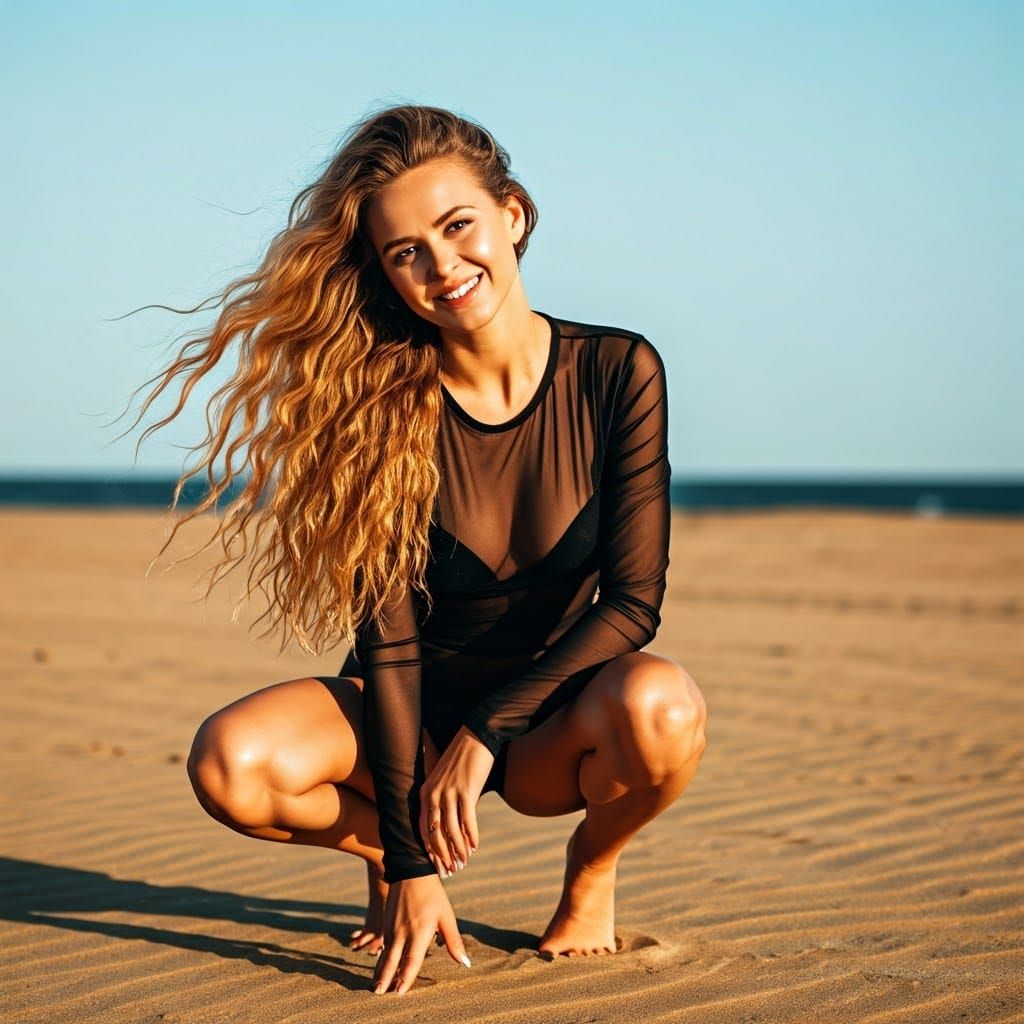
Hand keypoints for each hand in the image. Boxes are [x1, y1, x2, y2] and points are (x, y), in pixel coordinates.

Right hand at [371, 874, 470, 994]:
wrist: (411, 871)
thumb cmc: (433, 894)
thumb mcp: (446, 916)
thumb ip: (453, 941)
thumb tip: (465, 962)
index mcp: (419, 932)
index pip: (411, 961)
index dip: (405, 978)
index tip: (400, 992)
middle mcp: (402, 932)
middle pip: (392, 961)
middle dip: (386, 979)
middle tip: (380, 993)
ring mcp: (392, 927)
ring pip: (385, 954)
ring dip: (381, 970)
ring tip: (376, 986)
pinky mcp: (386, 923)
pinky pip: (383, 945)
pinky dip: (380, 957)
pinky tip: (380, 965)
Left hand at [419, 726, 493, 874]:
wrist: (475, 737)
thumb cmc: (461, 760)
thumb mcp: (444, 780)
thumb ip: (441, 800)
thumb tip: (447, 825)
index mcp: (426, 793)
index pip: (423, 829)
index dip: (430, 850)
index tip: (437, 865)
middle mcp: (434, 795)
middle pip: (435, 834)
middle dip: (443, 855)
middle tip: (452, 869)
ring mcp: (450, 793)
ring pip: (452, 831)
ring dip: (458, 849)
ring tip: (464, 861)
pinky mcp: (467, 791)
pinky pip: (468, 821)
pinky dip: (471, 836)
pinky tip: (475, 846)